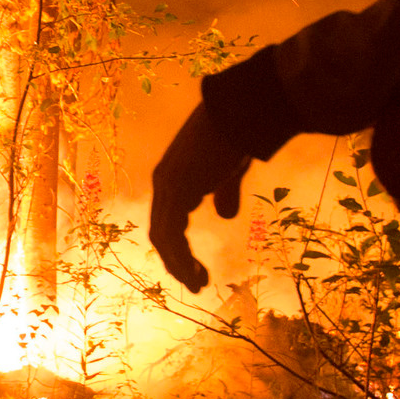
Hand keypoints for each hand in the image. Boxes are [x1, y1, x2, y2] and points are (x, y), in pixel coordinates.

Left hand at [147, 103, 253, 292]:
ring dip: (179, 265)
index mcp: (171, 178)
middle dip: (176, 262)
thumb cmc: (235, 137)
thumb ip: (223, 193)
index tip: (197, 271)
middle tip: (197, 285)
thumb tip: (225, 216)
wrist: (239, 113)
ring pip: (163, 236)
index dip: (178, 249)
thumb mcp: (227, 172)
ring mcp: (167, 184)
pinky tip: (195, 272)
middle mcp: (163, 182)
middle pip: (160, 233)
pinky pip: (172, 231)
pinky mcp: (177, 187)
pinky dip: (181, 256)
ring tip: (198, 285)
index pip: (166, 221)